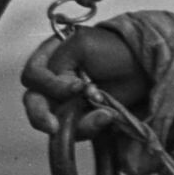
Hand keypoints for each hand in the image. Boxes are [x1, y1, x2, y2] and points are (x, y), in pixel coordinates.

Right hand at [18, 27, 139, 137]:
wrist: (140, 66)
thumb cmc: (112, 49)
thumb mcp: (80, 45)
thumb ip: (60, 64)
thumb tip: (61, 93)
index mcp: (47, 59)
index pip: (33, 76)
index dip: (50, 85)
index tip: (76, 88)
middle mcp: (51, 82)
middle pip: (33, 101)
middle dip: (41, 115)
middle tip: (53, 125)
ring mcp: (64, 102)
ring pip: (52, 121)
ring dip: (75, 123)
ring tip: (102, 115)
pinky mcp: (79, 117)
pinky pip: (74, 129)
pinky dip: (89, 126)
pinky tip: (106, 116)